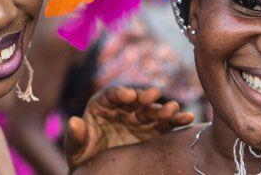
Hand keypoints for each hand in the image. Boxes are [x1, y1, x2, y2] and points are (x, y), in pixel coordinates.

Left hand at [63, 86, 193, 168]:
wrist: (98, 172)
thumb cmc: (83, 157)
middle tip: (152, 96)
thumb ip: (76, 136)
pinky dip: (177, 120)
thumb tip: (72, 121)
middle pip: (135, 99)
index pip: (111, 95)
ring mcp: (139, 120)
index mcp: (102, 106)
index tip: (129, 95)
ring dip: (163, 108)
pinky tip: (188, 118)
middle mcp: (122, 109)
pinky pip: (166, 124)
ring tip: (174, 108)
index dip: (119, 93)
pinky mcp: (153, 132)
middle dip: (144, 96)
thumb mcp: (75, 149)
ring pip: (153, 110)